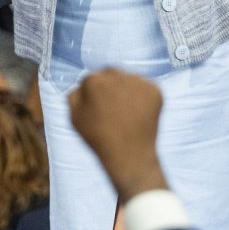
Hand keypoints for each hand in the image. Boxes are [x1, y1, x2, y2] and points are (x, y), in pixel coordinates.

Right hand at [67, 69, 169, 201]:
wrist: (129, 156)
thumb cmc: (99, 138)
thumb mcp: (74, 117)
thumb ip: (74, 95)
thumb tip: (82, 85)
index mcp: (92, 80)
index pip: (90, 79)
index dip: (93, 95)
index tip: (98, 109)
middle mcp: (115, 75)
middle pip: (110, 73)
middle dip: (109, 87)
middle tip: (112, 108)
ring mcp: (137, 82)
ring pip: (128, 78)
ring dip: (126, 89)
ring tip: (126, 112)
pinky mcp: (154, 90)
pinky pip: (145, 86)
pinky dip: (142, 96)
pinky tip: (138, 112)